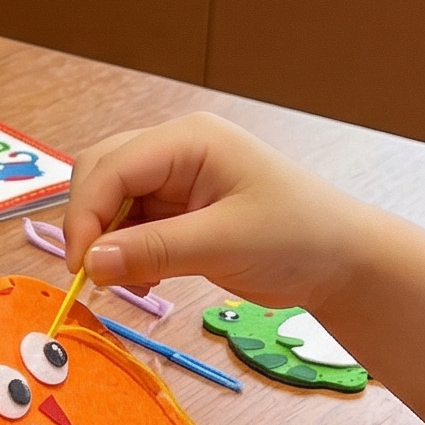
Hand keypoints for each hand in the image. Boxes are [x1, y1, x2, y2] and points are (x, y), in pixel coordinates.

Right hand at [62, 112, 377, 306]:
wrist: (343, 261)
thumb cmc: (297, 238)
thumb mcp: (224, 244)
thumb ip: (154, 251)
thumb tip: (91, 264)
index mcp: (188, 140)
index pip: (113, 167)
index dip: (86, 214)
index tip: (81, 268)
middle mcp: (176, 150)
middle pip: (102, 174)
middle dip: (90, 223)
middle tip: (94, 276)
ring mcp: (177, 178)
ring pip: (112, 201)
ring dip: (108, 242)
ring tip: (128, 284)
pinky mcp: (180, 209)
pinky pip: (132, 224)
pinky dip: (126, 253)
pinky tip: (143, 282)